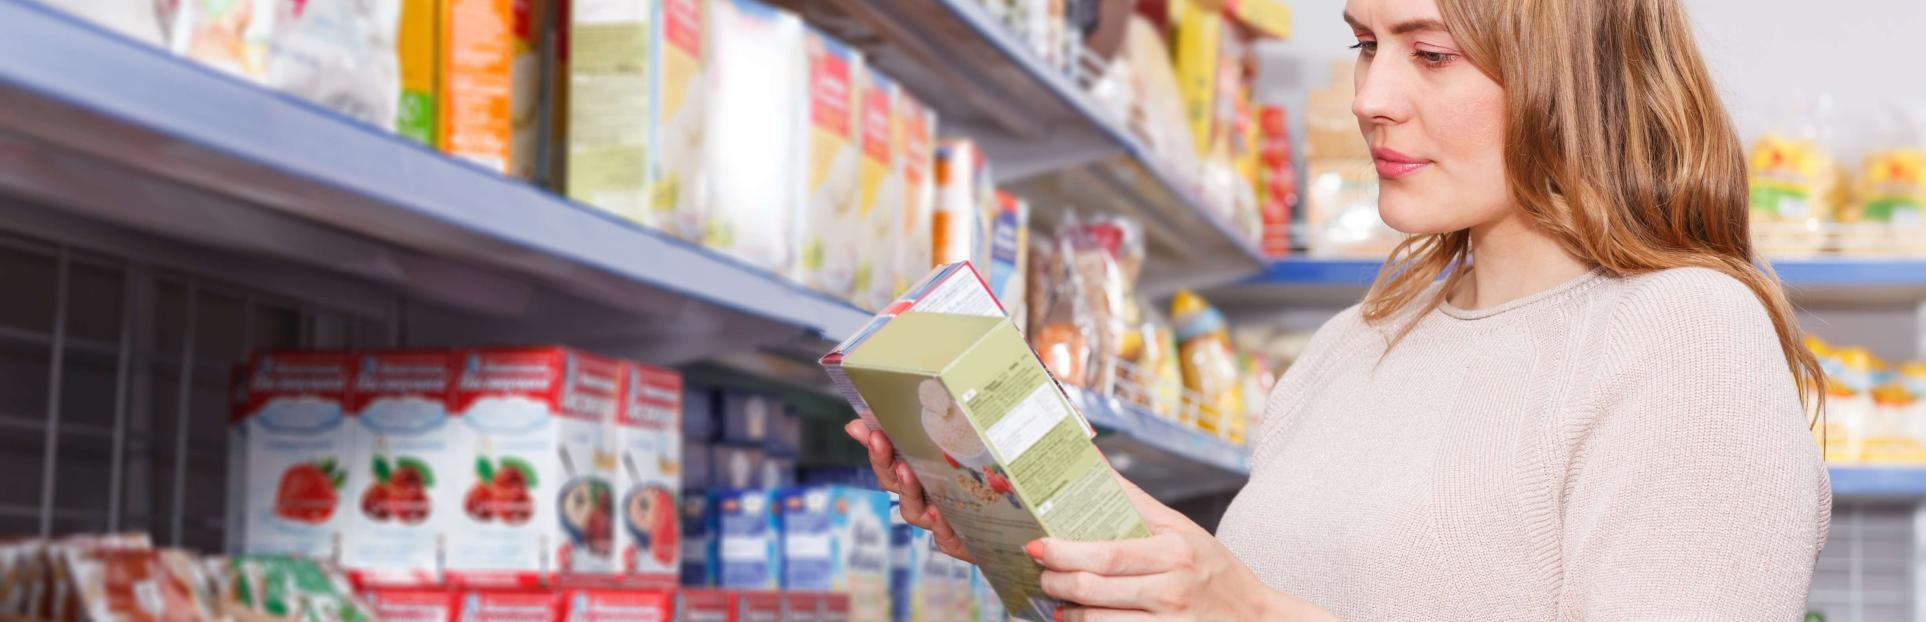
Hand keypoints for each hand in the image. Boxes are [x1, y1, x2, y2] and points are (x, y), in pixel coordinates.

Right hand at [844, 420, 974, 562]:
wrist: (1013, 526)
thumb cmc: (984, 482)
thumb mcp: (963, 449)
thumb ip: (935, 430)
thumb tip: (897, 410)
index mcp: (919, 476)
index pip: (886, 459)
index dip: (872, 444)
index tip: (860, 426)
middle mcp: (923, 498)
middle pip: (892, 482)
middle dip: (883, 460)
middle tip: (879, 440)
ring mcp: (938, 521)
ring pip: (913, 510)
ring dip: (908, 490)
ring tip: (908, 471)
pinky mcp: (957, 541)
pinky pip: (944, 537)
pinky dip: (940, 526)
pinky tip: (941, 512)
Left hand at [1033, 471, 1335, 621]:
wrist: (1254, 618)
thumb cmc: (1214, 570)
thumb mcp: (1182, 529)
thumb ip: (1136, 500)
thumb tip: (1094, 462)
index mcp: (1174, 552)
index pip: (1107, 553)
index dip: (1064, 552)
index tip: (1037, 546)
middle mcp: (1172, 590)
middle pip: (1095, 588)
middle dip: (1056, 580)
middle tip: (1041, 572)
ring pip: (1098, 620)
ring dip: (1067, 609)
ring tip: (1056, 595)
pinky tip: (1076, 618)